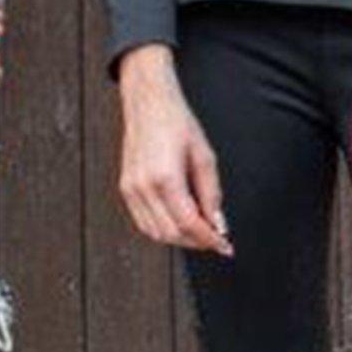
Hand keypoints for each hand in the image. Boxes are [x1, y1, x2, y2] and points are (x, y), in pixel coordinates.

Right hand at [116, 52, 228, 254]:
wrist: (149, 105)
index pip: (189, 223)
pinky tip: (181, 224)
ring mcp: (130, 190)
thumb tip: (218, 224)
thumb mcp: (205, 156)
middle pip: (171, 233)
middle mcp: (143, 188)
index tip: (226, 247)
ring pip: (155, 232)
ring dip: (180, 239)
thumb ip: (211, 193)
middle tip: (217, 241)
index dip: (209, 239)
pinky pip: (143, 222)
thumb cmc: (179, 124)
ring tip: (202, 234)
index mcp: (165, 178)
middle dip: (196, 242)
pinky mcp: (125, 189)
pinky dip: (163, 229)